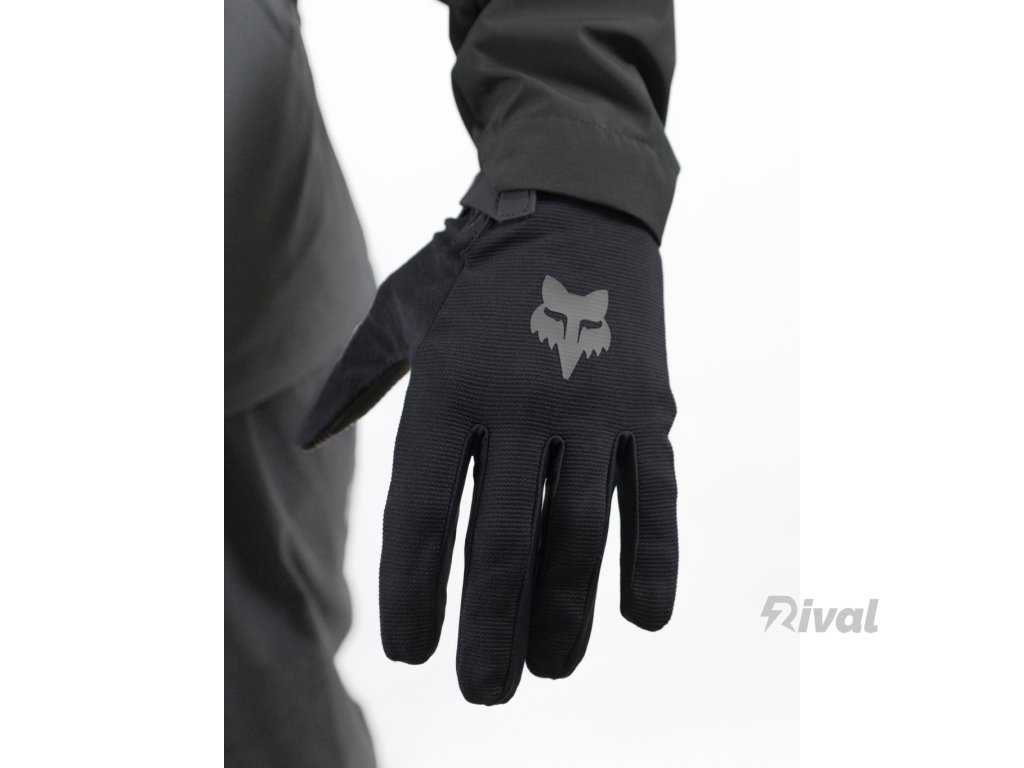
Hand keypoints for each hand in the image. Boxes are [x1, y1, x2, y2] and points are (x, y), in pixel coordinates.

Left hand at [301, 194, 676, 704]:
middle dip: (491, 628)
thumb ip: (356, 379)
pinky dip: (654, 559)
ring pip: (581, 532)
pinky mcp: (648, 404)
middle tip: (484, 691)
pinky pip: (655, 495)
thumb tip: (310, 434)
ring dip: (567, 612)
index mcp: (449, 387)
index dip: (415, 591)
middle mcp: (520, 402)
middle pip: (503, 542)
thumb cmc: (473, 267)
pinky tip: (643, 619)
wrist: (572, 202)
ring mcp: (592, 405)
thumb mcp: (402, 312)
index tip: (411, 650)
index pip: (423, 513)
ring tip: (550, 670)